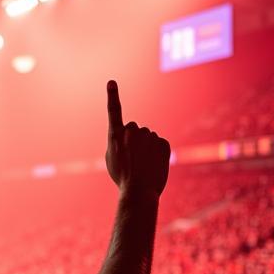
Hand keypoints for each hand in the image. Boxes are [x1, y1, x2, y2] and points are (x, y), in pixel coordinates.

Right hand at [105, 81, 169, 196]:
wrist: (139, 192)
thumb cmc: (122, 177)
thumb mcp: (112, 159)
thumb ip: (117, 142)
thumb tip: (127, 134)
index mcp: (116, 136)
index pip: (114, 112)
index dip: (112, 96)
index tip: (111, 81)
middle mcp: (132, 132)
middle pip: (134, 128)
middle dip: (134, 138)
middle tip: (132, 158)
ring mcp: (148, 137)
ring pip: (148, 136)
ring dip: (146, 147)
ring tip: (142, 164)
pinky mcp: (162, 143)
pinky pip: (160, 143)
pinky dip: (158, 152)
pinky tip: (153, 164)